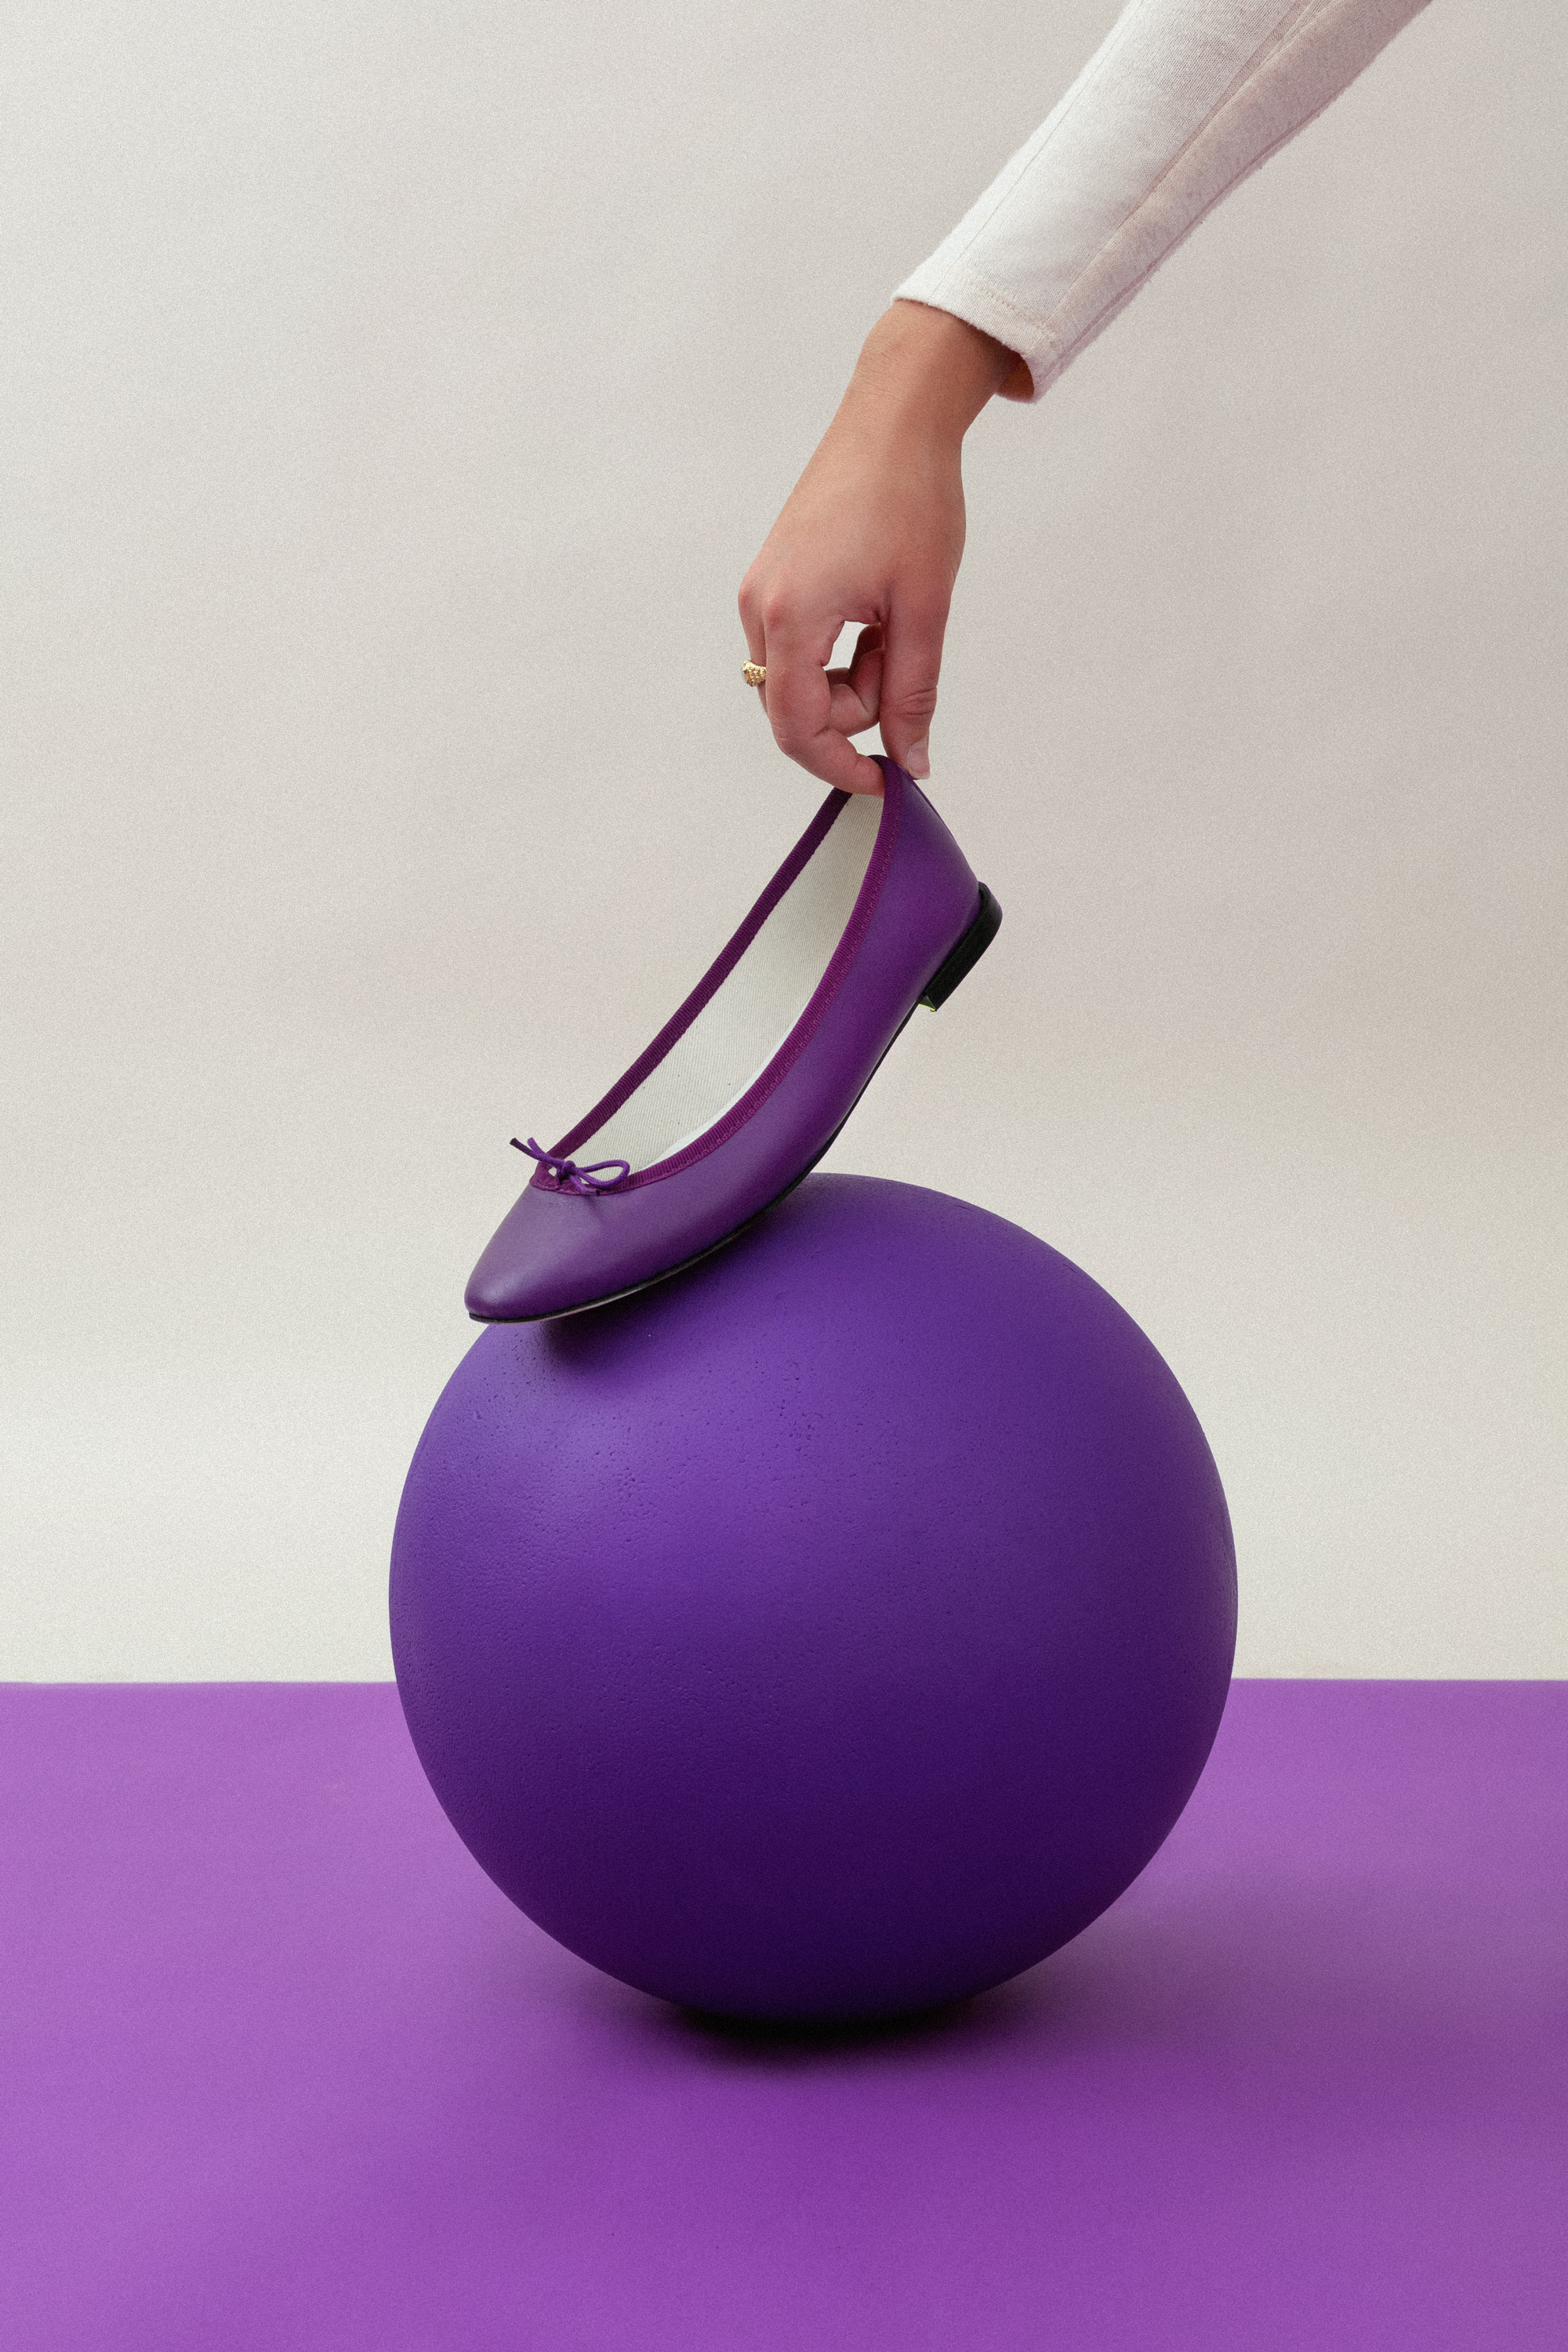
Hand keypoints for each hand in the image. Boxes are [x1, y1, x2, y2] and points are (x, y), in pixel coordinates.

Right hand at [739, 301, 1027, 792]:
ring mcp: (761, 591)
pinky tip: (874, 615)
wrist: (894, 419)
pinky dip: (838, 653)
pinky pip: (799, 647)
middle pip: (795, 709)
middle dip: (854, 711)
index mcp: (792, 615)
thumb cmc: (910, 497)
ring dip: (850, 680)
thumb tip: (912, 760)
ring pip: (799, 681)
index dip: (840, 766)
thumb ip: (913, 694)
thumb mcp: (924, 609)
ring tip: (895, 626)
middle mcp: (761, 606)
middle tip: (905, 663)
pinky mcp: (773, 579)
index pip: (797, 728)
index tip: (885, 779)